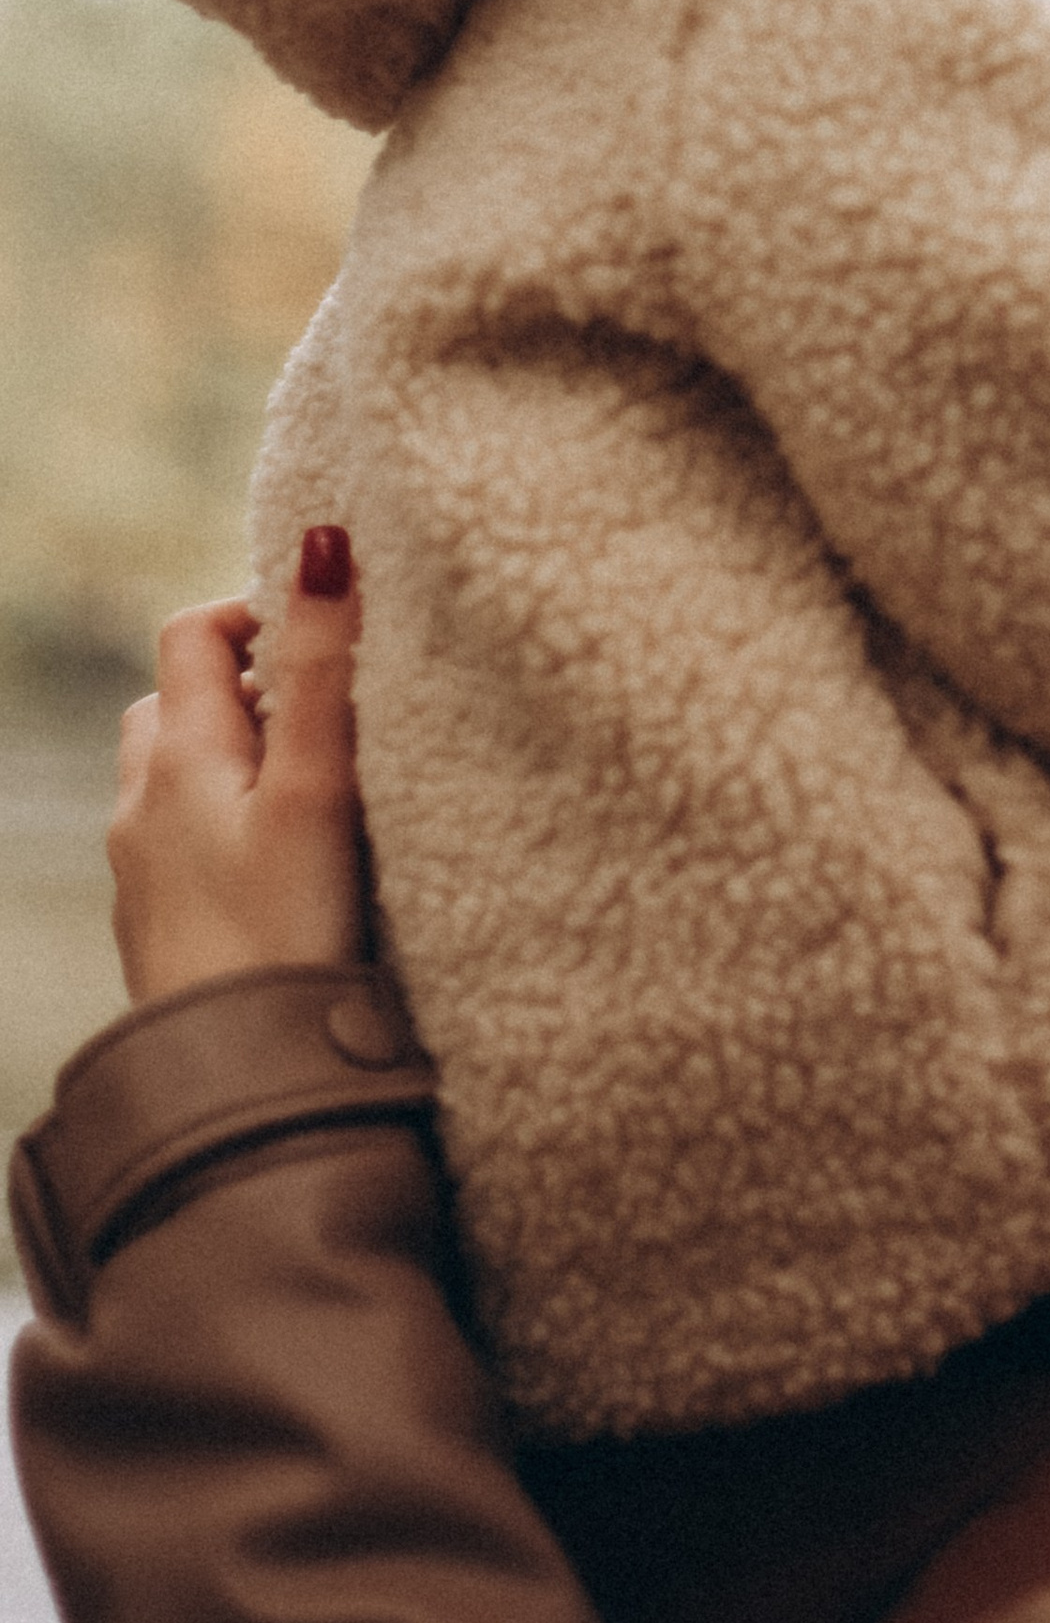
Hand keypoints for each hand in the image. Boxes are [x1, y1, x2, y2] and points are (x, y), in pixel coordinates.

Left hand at [108, 530, 371, 1005]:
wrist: (234, 1078)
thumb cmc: (284, 933)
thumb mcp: (317, 787)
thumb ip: (325, 669)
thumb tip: (321, 544)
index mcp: (179, 756)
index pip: (194, 632)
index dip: (259, 614)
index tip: (332, 644)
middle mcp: (143, 802)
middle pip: (179, 701)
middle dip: (251, 692)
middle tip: (334, 725)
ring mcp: (143, 869)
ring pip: (177, 775)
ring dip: (235, 762)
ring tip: (313, 797)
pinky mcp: (159, 925)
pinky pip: (182, 842)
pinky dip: (227, 827)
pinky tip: (285, 872)